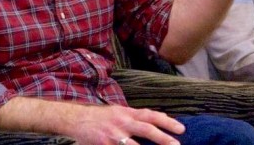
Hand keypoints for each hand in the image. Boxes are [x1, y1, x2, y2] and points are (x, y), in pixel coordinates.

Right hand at [0, 97, 182, 144]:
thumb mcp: (116, 113)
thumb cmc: (96, 118)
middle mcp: (121, 121)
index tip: (181, 128)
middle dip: (164, 137)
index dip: (166, 121)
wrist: (72, 119)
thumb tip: (156, 120)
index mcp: (125, 112)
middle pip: (147, 128)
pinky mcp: (104, 144)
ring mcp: (113, 134)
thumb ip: (133, 118)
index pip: (150, 115)